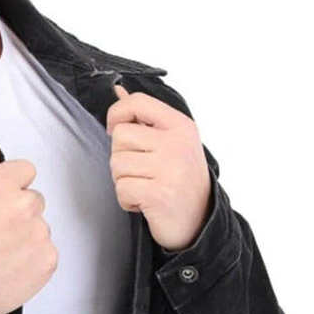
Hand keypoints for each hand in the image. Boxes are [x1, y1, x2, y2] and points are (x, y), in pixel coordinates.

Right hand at [0, 131, 57, 313]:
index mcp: (3, 184)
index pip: (25, 171)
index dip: (9, 188)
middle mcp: (26, 205)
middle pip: (34, 201)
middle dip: (18, 213)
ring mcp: (39, 234)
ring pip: (40, 228)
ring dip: (26, 237)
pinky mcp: (47, 260)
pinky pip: (47, 253)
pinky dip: (32, 261)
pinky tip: (8, 267)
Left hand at [106, 83, 211, 251]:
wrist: (198, 222)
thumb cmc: (180, 181)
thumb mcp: (171, 143)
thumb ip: (144, 119)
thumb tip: (118, 91)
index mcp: (180, 126)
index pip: (138, 102)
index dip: (117, 114)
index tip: (114, 130)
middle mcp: (176, 144)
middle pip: (120, 137)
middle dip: (120, 157)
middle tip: (140, 171)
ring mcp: (169, 168)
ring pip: (117, 164)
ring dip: (123, 181)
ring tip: (144, 187)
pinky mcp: (159, 194)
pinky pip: (122, 189)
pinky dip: (127, 200)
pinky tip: (144, 202)